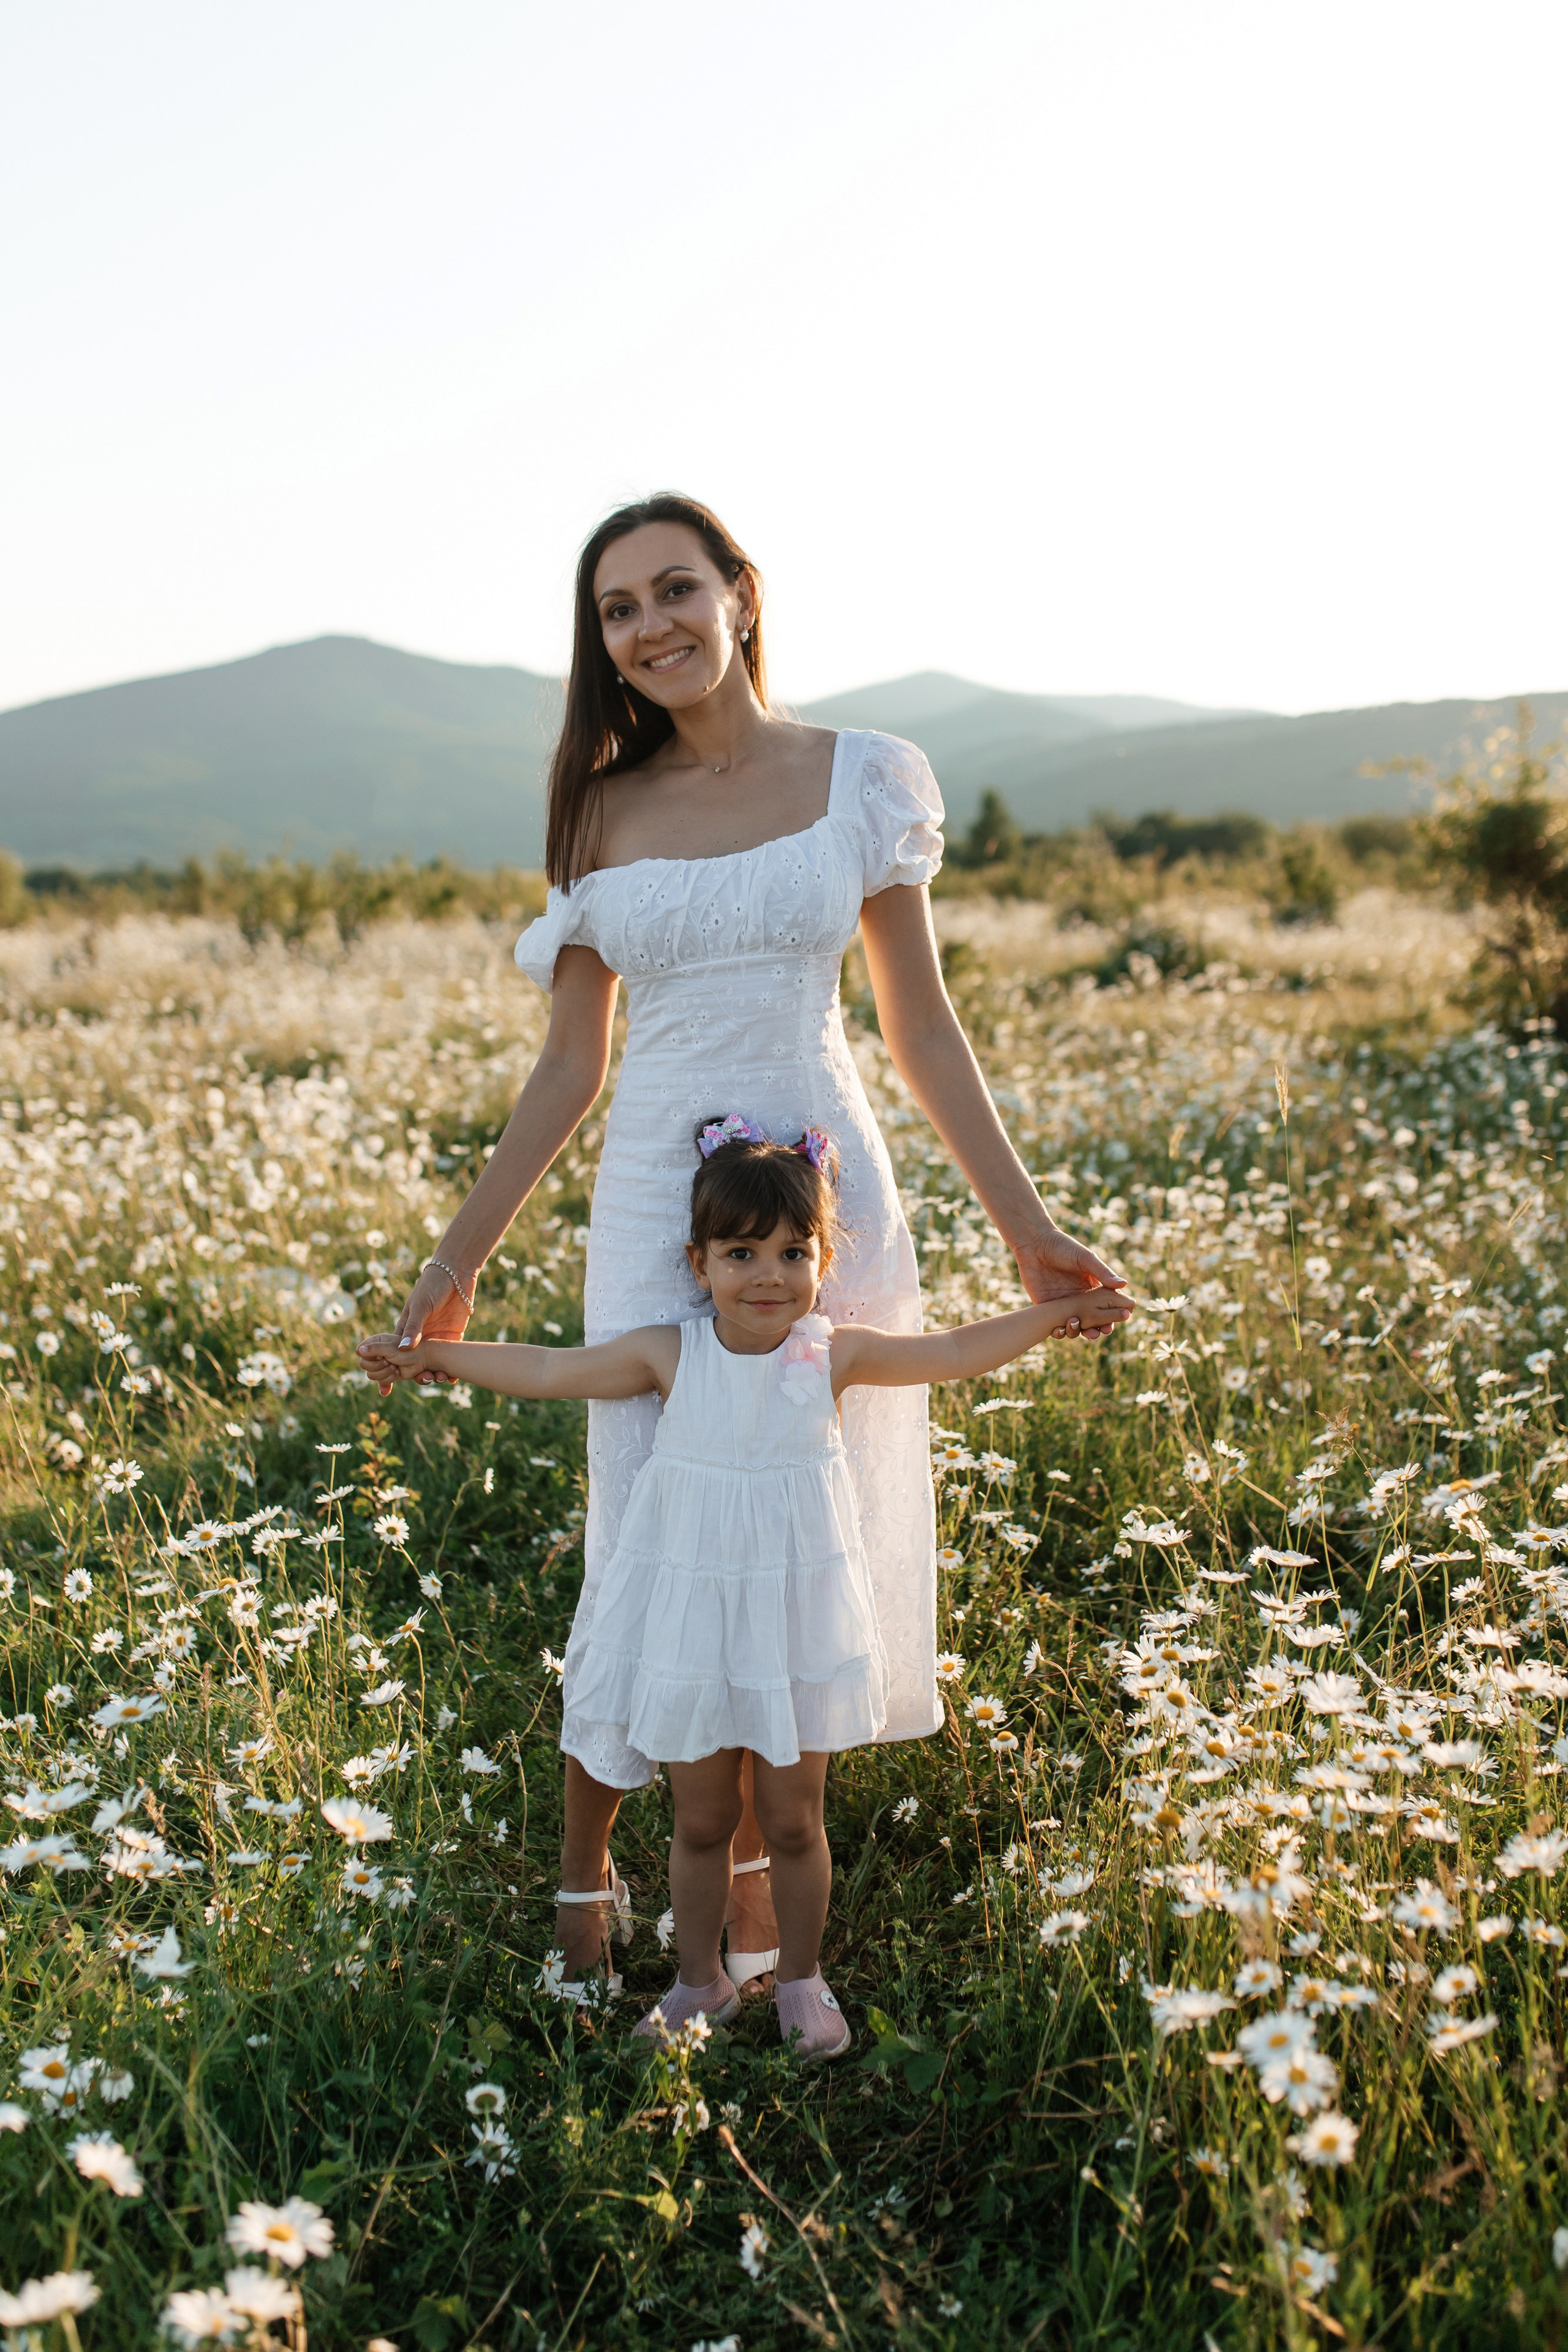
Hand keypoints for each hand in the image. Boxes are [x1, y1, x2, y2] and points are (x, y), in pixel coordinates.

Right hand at [357, 1331, 433, 1394]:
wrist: (425, 1359)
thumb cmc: (410, 1350)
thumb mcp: (391, 1348)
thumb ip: (375, 1348)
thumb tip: (359, 1351)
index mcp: (376, 1341)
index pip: (361, 1351)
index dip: (371, 1356)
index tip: (383, 1355)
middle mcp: (376, 1351)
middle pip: (363, 1365)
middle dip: (378, 1366)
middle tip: (391, 1362)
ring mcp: (381, 1363)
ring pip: (371, 1375)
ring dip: (385, 1373)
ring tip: (396, 1367)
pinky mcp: (387, 1373)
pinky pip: (380, 1381)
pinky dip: (388, 1379)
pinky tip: (397, 1373)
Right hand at [389, 1264, 473, 1383]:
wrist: (456, 1274)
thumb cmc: (432, 1285)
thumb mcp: (420, 1305)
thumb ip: (413, 1327)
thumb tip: (404, 1350)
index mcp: (405, 1329)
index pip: (393, 1354)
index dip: (388, 1371)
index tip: (384, 1390)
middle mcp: (419, 1337)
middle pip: (413, 1364)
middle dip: (416, 1376)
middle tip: (424, 1381)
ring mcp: (435, 1339)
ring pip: (432, 1363)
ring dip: (434, 1374)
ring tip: (439, 1379)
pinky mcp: (452, 1337)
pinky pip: (449, 1358)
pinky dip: (451, 1369)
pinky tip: (453, 1377)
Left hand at [1011, 1224, 1125, 1341]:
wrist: (1034, 1243)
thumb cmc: (1062, 1247)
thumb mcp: (1085, 1258)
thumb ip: (1102, 1272)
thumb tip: (1124, 1284)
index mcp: (1091, 1288)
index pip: (1107, 1305)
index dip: (1115, 1313)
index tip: (1123, 1317)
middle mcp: (1079, 1299)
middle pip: (1092, 1320)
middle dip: (1100, 1328)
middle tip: (1103, 1331)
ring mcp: (1063, 1305)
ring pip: (1075, 1327)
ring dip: (1080, 1332)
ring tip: (1085, 1332)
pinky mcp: (1046, 1308)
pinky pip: (1054, 1325)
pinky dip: (1059, 1332)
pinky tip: (1061, 1330)